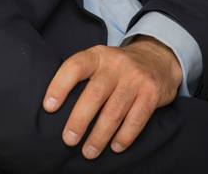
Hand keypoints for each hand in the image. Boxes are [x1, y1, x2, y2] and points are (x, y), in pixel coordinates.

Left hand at [42, 37, 180, 159]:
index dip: (59, 86)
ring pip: (114, 111)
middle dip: (79, 120)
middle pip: (94, 94)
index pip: (74, 67)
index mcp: (97, 55)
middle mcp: (116, 64)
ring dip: (99, 135)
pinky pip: (136, 119)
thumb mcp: (100, 61)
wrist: (158, 59)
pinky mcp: (151, 92)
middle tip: (68, 140)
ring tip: (89, 152)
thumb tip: (52, 106)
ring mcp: (135, 78)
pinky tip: (115, 146)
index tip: (48, 107)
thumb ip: (82, 76)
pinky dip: (124, 136)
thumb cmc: (118, 68)